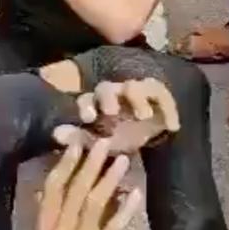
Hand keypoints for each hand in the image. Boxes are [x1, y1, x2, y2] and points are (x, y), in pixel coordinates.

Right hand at [34, 140, 141, 229]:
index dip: (65, 164)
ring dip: (110, 178)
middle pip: (78, 188)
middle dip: (91, 163)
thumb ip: (43, 216)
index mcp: (43, 224)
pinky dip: (126, 207)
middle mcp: (61, 227)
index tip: (76, 145)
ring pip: (97, 201)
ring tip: (122, 160)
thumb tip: (45, 190)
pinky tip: (136, 193)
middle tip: (104, 143)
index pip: (54, 186)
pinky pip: (116, 223)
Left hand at [54, 78, 180, 155]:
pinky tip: (173, 127)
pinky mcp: (157, 94)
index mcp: (96, 103)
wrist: (146, 136)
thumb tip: (55, 133)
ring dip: (138, 99)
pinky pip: (162, 95)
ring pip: (134, 87)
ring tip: (144, 115)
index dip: (86, 106)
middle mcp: (114, 93)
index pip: (86, 99)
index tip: (88, 118)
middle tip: (112, 111)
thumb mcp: (99, 142)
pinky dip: (168, 110)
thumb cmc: (118, 136)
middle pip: (107, 88)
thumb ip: (79, 138)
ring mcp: (136, 90)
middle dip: (108, 98)